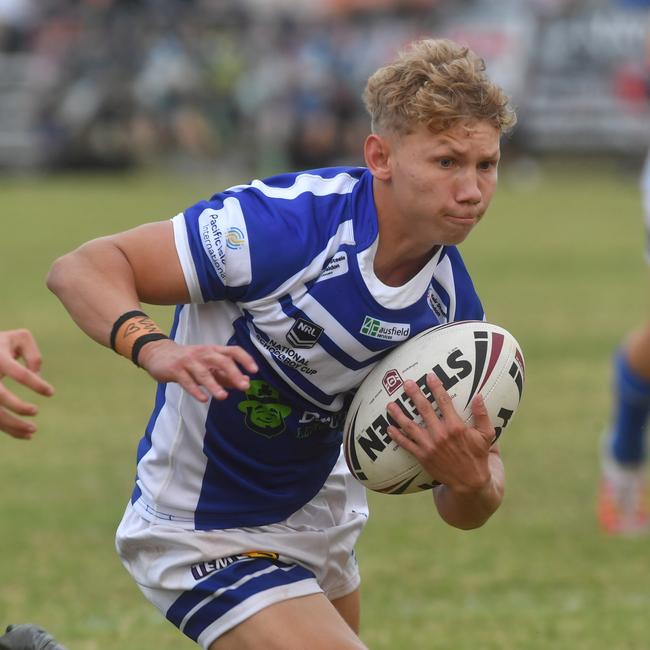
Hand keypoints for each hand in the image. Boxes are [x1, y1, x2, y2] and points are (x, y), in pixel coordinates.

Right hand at [0, 329, 54, 438]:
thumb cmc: (3, 343)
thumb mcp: (20, 339)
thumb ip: (33, 355)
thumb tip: (37, 377)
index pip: (19, 373)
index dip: (36, 384)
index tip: (51, 392)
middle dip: (17, 406)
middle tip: (36, 411)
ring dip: (12, 425)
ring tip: (33, 431)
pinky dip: (8, 429)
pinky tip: (25, 435)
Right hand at [137, 338, 258, 401]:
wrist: (158, 354)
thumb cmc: (189, 361)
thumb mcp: (208, 365)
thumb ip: (226, 374)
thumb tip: (245, 382)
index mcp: (214, 350)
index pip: (233, 351)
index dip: (245, 359)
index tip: (254, 370)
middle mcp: (203, 353)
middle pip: (221, 360)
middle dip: (233, 373)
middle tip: (243, 386)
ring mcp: (189, 361)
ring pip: (203, 373)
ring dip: (214, 385)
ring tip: (223, 397)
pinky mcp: (175, 370)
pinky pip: (187, 381)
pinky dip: (196, 390)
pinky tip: (204, 399)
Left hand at [386, 373, 494, 493]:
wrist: (469, 482)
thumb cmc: (477, 456)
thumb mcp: (486, 435)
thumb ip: (482, 415)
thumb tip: (479, 395)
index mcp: (456, 426)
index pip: (443, 401)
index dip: (436, 387)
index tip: (429, 376)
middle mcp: (440, 434)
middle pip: (423, 409)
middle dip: (414, 394)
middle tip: (406, 383)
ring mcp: (429, 445)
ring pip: (410, 426)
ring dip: (398, 414)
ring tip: (390, 404)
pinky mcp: (423, 456)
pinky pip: (406, 445)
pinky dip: (396, 436)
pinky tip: (389, 428)